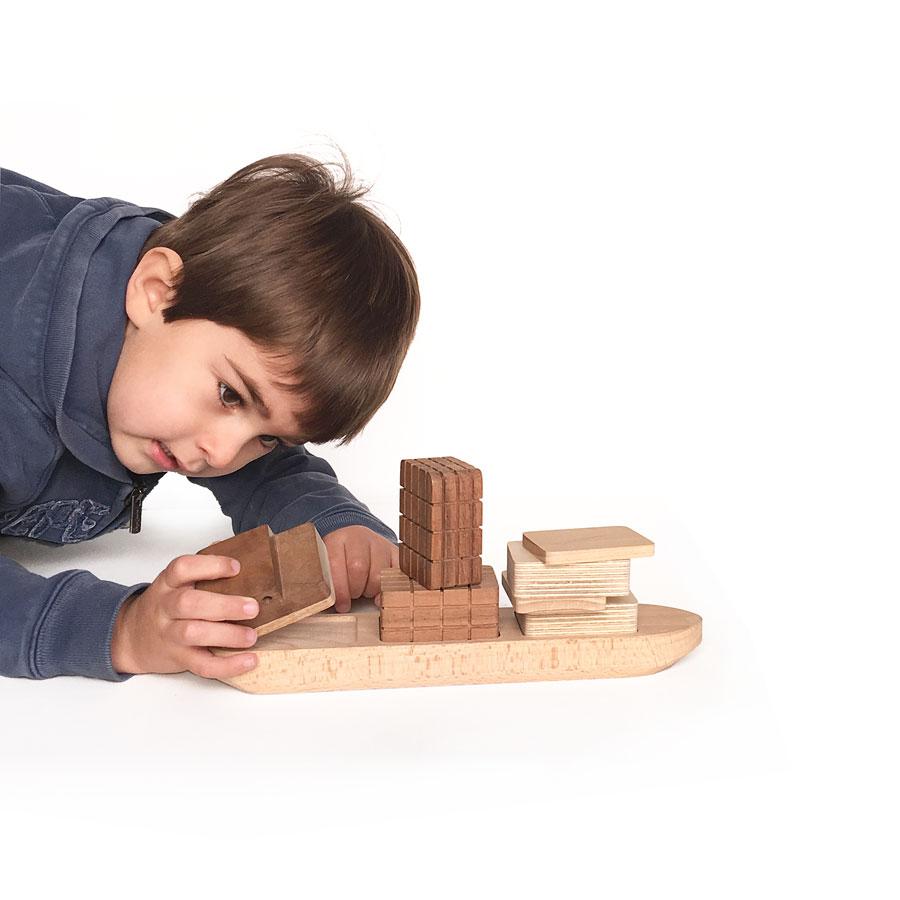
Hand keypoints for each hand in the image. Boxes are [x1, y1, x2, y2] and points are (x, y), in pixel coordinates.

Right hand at [110, 554, 259, 678]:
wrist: (130, 637)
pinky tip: (248, 660)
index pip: (182, 568)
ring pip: (193, 633)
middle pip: (189, 603)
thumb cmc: (163, 607)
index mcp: (167, 584)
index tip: (235, 567)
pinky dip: (227, 665)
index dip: (209, 566)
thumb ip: (200, 572)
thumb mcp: (173, 584)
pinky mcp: (178, 658)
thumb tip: (238, 554)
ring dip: (226, 635)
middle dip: (224, 606)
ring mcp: (170, 634)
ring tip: (251, 635)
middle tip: (252, 608)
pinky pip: (201, 665)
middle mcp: (166, 607)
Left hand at [322, 525, 399, 612]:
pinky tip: (382, 594)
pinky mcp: (394, 552)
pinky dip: (392, 587)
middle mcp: (359, 538)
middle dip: (355, 590)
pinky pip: (398, 573)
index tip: (341, 605)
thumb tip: (330, 603)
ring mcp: (379, 544)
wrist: (354, 536)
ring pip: (379, 574)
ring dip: (372, 590)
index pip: (336, 564)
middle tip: (353, 596)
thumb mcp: (327, 562)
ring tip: (365, 591)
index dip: (339, 589)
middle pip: (359, 568)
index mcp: (337, 539)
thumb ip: (327, 579)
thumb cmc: (339, 556)